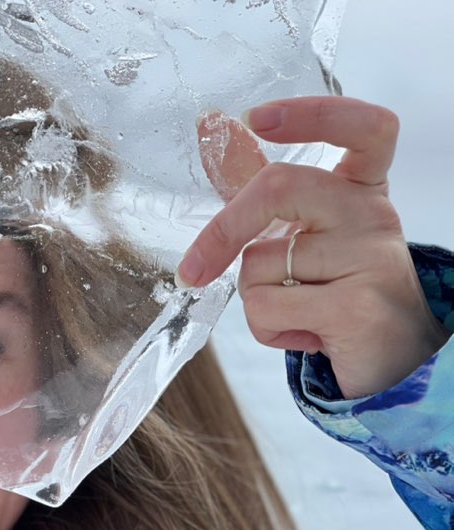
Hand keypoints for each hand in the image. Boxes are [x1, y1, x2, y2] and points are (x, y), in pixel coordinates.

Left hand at [180, 96, 449, 398]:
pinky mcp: (358, 307)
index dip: (312, 114)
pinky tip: (307, 335)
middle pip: (279, 187)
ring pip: (259, 264)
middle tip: (195, 270)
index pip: (364, 128)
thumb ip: (260, 181)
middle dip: (222, 231)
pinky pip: (267, 309)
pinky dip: (268, 331)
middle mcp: (373, 214)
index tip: (256, 118)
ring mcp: (372, 258)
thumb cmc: (339, 289)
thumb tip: (214, 123)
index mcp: (362, 188)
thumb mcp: (307, 230)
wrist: (393, 358)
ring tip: (298, 312)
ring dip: (255, 299)